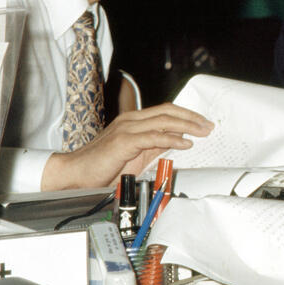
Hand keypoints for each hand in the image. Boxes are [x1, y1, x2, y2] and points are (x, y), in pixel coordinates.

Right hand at [39, 103, 213, 190]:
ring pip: (163, 121)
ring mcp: (126, 129)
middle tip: (208, 126)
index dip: (186, 114)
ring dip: (187, 126)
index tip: (202, 122)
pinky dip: (172, 138)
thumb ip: (155, 145)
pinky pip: (153, 137)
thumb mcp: (135, 154)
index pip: (165, 110)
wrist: (75, 174)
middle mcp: (130, 120)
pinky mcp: (124, 141)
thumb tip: (177, 141)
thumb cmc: (102, 166)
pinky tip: (185, 143)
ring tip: (202, 132)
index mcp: (133, 121)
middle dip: (191, 117)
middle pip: (167, 111)